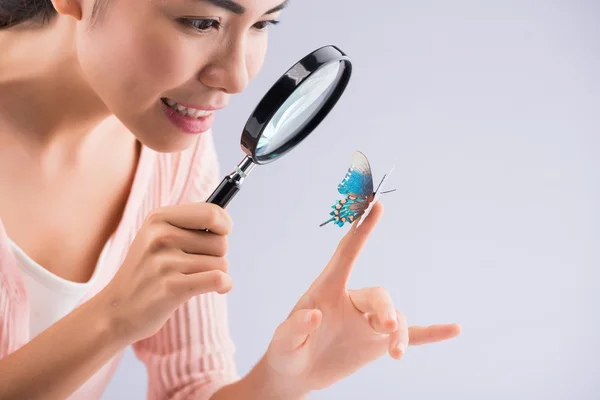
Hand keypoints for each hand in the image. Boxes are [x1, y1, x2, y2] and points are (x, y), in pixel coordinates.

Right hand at [95, 203, 232, 344]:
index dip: (224, 225)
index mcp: (158, 218)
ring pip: (221, 263)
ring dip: (215, 273)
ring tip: (190, 279)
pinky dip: (224, 285)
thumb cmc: (147, 272)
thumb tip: (227, 220)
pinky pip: (219, 279)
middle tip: (193, 266)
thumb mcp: (158, 237)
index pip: (212, 212)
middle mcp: (160, 236)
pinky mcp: (171, 287)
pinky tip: (217, 289)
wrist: (116, 311)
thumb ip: (191, 224)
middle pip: (221, 241)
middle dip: (216, 255)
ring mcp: (164, 262)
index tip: (220, 234)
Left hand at [264, 201, 460, 394]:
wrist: (296, 374)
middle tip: (389, 327)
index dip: (361, 229)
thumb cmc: (287, 350)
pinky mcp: (377, 343)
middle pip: (379, 295)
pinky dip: (432, 333)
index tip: (375, 205)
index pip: (348, 253)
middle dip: (387, 309)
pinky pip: (410, 334)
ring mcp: (368, 322)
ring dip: (400, 333)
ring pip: (396, 317)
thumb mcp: (283, 342)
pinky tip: (454, 329)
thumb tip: (314, 315)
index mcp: (328, 290)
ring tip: (396, 353)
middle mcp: (353, 301)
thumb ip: (294, 327)